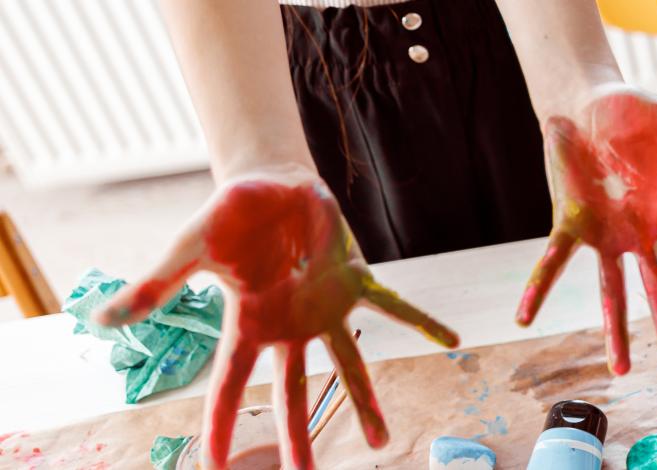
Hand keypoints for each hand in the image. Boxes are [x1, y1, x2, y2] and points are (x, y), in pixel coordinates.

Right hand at [92, 175, 458, 468]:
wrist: (266, 182)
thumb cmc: (224, 217)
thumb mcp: (186, 251)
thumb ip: (153, 290)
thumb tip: (98, 322)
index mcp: (248, 325)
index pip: (232, 385)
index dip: (224, 426)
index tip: (216, 466)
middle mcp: (290, 327)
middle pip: (296, 393)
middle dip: (299, 438)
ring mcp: (325, 308)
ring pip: (348, 365)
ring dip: (365, 402)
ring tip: (383, 442)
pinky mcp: (354, 281)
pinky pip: (393, 305)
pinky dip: (421, 322)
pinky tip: (453, 339)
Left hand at [518, 87, 656, 376]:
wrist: (589, 103)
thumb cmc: (640, 114)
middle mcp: (642, 233)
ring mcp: (606, 234)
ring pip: (612, 290)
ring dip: (615, 329)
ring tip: (620, 371)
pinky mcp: (570, 223)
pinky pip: (554, 261)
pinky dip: (539, 288)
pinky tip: (525, 318)